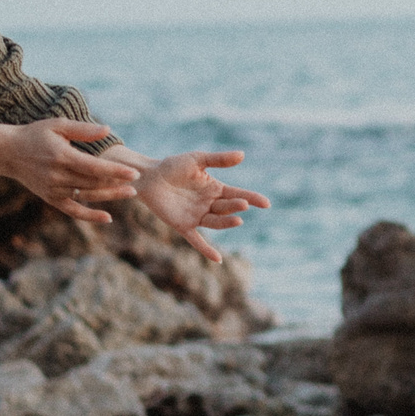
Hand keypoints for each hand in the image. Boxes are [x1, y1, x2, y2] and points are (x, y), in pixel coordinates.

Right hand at [0, 119, 139, 223]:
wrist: (8, 152)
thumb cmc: (35, 134)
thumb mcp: (58, 125)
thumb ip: (83, 129)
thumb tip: (108, 130)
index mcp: (62, 156)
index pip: (94, 167)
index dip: (115, 171)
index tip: (134, 173)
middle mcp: (58, 176)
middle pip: (93, 183)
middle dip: (117, 183)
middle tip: (138, 182)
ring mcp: (54, 189)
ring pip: (87, 195)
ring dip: (109, 196)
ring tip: (130, 193)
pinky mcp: (50, 198)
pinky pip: (73, 210)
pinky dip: (90, 216)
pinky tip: (108, 218)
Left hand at [113, 148, 271, 264]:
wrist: (148, 177)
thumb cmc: (172, 166)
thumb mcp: (197, 160)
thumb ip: (218, 160)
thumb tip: (242, 155)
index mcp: (215, 189)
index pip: (238, 194)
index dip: (253, 198)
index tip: (266, 203)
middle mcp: (209, 205)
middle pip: (227, 208)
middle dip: (236, 206)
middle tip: (243, 203)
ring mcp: (197, 216)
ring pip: (216, 222)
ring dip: (227, 223)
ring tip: (237, 220)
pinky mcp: (183, 226)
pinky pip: (197, 240)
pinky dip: (206, 250)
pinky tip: (217, 260)